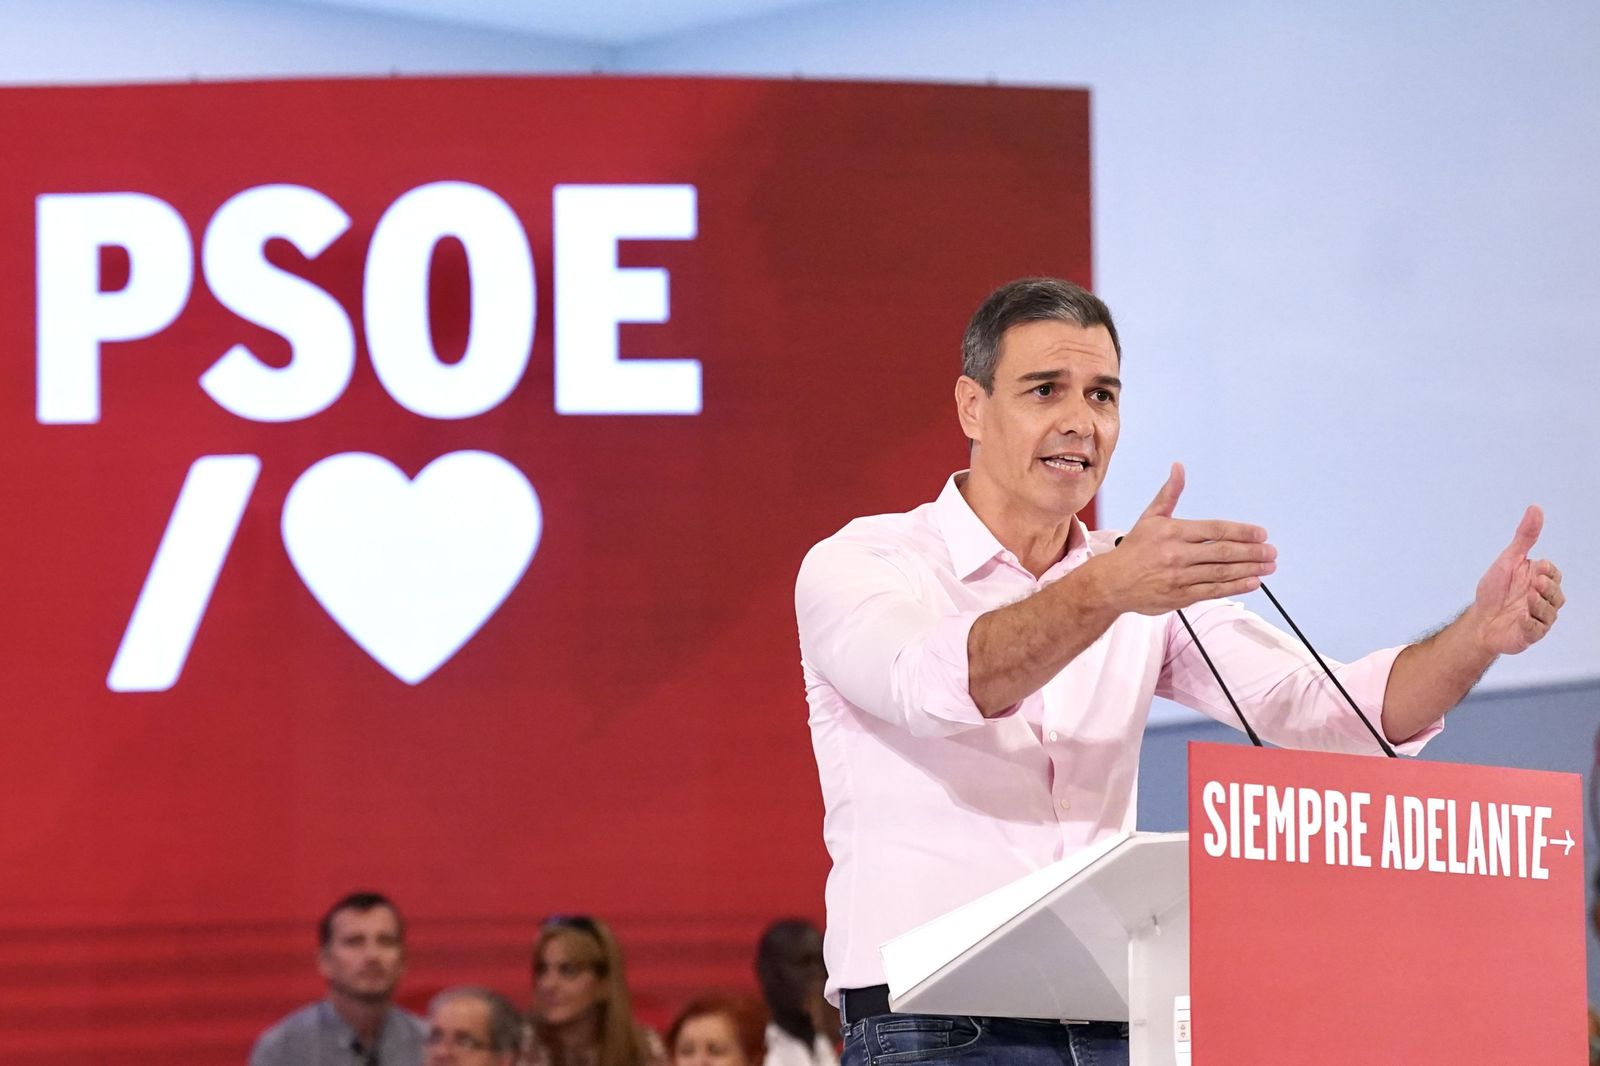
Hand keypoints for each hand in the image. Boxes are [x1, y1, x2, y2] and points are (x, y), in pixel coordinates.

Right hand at [1091, 462, 1276, 615]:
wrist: (1111, 583)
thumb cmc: (1134, 549)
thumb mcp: (1150, 518)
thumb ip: (1170, 493)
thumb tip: (1179, 466)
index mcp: (1172, 531)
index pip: (1215, 529)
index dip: (1241, 532)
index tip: (1261, 533)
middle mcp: (1177, 554)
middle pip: (1223, 552)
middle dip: (1252, 552)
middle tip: (1272, 552)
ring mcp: (1179, 577)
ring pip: (1221, 572)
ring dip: (1249, 569)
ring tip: (1269, 567)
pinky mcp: (1180, 596)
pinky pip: (1213, 590)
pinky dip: (1235, 587)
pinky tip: (1253, 582)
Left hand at [1468, 505, 1563, 654]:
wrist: (1480, 618)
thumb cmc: (1495, 589)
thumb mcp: (1508, 559)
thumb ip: (1525, 537)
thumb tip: (1536, 508)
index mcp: (1540, 580)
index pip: (1554, 574)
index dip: (1548, 571)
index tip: (1537, 566)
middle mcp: (1544, 600)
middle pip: (1557, 594)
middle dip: (1547, 588)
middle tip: (1534, 583)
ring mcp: (1538, 618)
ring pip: (1550, 612)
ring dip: (1540, 604)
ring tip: (1527, 598)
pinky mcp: (1530, 634)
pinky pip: (1537, 630)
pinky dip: (1530, 623)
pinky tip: (1521, 617)